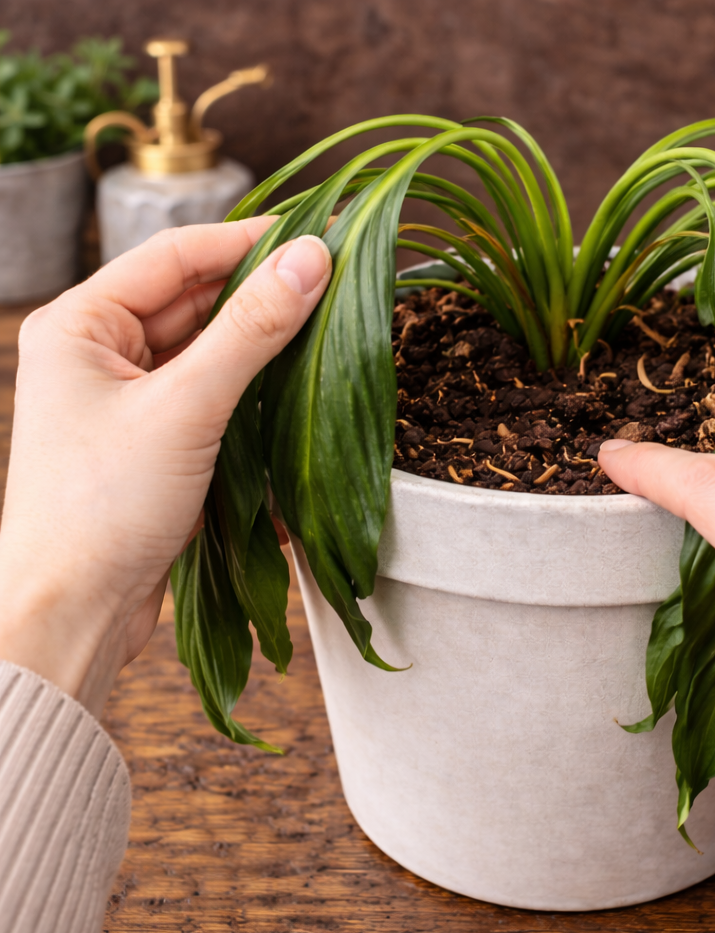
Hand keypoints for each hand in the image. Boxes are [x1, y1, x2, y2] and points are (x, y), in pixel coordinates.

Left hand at [0, 222, 330, 717]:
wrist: (75, 609)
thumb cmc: (104, 505)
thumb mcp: (187, 407)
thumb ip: (252, 330)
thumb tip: (313, 260)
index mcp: (81, 324)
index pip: (175, 254)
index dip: (249, 240)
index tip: (319, 236)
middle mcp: (99, 352)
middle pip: (194, 299)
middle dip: (260, 294)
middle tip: (334, 284)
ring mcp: (127, 398)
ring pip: (207, 349)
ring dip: (261, 345)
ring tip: (324, 333)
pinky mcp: (154, 440)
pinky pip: (210, 395)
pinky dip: (249, 391)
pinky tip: (292, 390)